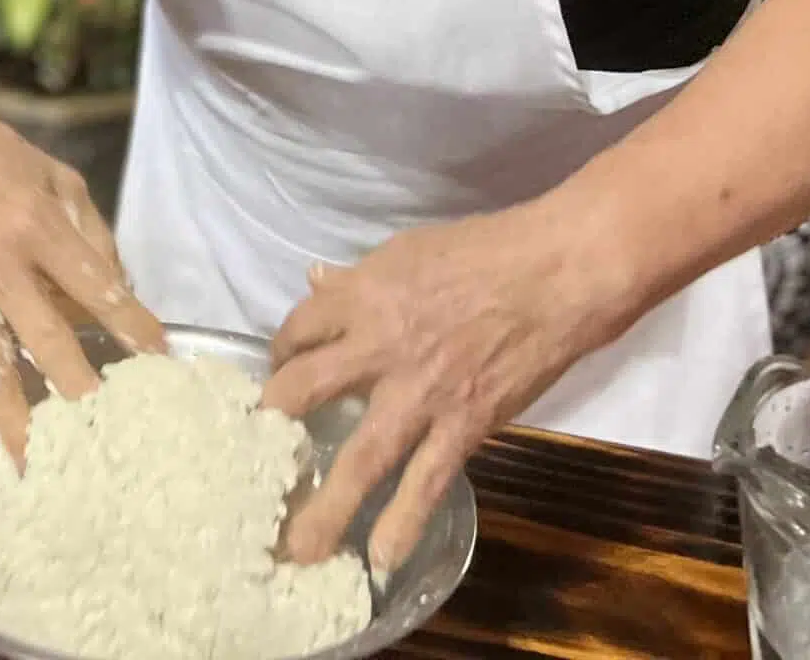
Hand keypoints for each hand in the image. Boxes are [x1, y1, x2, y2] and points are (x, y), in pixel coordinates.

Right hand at [0, 96, 162, 462]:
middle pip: (42, 336)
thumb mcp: (63, 182)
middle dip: (75, 387)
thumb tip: (120, 296)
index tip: (159, 360)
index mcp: (37, 226)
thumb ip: (96, 239)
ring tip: (34, 463)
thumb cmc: (6, 162)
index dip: (130, 325)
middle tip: (102, 434)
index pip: (94, 285)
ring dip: (12, 417)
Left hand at [263, 201, 629, 573]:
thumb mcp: (405, 251)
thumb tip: (313, 281)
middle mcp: (380, 347)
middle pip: (305, 390)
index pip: (298, 329)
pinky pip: (427, 481)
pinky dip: (403, 522)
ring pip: (361, 456)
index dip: (281, 354)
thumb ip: (355, 278)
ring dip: (326, 506)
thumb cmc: (483, 251)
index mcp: (362, 297)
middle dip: (273, 427)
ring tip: (297, 550)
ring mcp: (422, 393)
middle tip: (253, 461)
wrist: (556, 274)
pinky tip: (380, 559)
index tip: (277, 375)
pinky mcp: (466, 424)